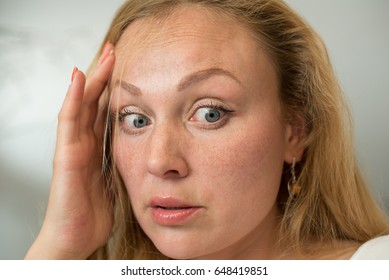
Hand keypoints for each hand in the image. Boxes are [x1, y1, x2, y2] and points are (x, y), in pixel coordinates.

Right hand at [25, 43, 114, 258]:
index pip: (105, 110)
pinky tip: (79, 79)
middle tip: (116, 49)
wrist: (75, 239)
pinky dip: (73, 99)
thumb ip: (124, 162)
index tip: (128, 65)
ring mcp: (73, 148)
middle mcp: (84, 143)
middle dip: (104, 75)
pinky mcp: (66, 158)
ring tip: (103, 55)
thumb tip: (143, 149)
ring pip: (81, 105)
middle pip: (93, 101)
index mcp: (97, 148)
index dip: (115, 87)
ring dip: (92, 79)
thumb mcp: (117, 180)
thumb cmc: (94, 213)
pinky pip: (69, 123)